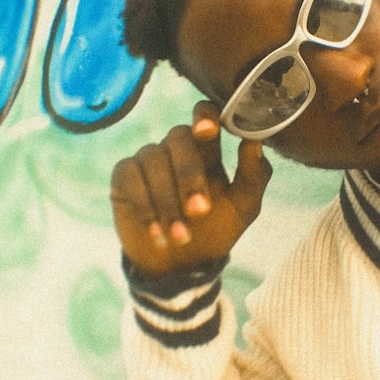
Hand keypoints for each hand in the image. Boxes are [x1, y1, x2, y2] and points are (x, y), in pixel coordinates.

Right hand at [110, 101, 271, 275]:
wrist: (183, 266)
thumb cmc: (216, 229)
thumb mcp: (243, 207)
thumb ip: (254, 174)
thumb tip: (255, 140)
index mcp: (208, 149)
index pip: (205, 113)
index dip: (204, 116)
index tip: (208, 131)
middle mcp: (177, 147)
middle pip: (179, 137)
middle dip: (189, 176)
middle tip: (199, 213)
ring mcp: (149, 159)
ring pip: (153, 159)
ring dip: (168, 202)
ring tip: (180, 236)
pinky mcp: (124, 176)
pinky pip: (129, 177)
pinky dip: (144, 206)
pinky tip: (157, 231)